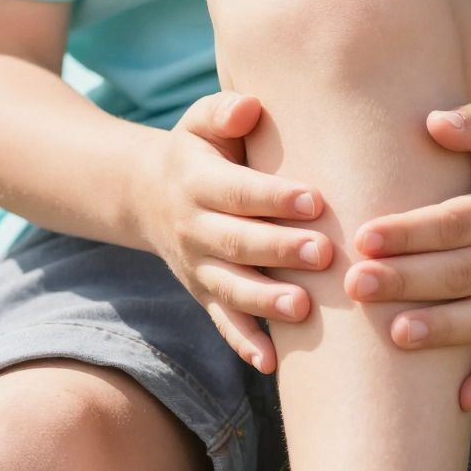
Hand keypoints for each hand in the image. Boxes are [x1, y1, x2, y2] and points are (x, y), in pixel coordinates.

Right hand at [145, 91, 332, 374]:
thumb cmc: (198, 151)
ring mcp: (198, 266)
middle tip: (324, 252)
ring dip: (265, 300)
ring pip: (231, 288)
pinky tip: (272, 363)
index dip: (274, 197)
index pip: (237, 191)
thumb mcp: (199, 122)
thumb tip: (251, 107)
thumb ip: (224, 112)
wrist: (146, 196)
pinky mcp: (204, 294)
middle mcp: (194, 228)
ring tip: (303, 308)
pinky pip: (223, 323)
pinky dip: (244, 343)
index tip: (315, 199)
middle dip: (279, 249)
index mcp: (196, 182)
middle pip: (237, 242)